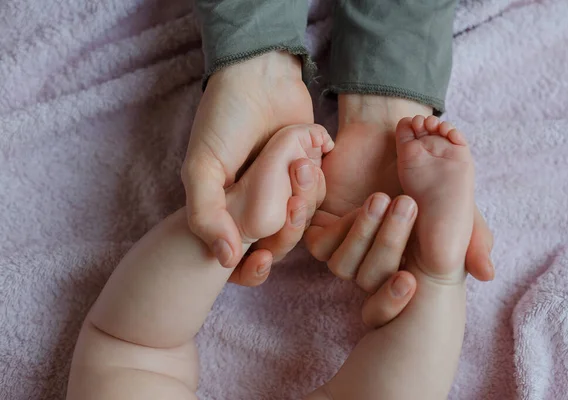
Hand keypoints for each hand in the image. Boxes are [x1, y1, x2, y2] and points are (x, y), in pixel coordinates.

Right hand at [181, 51, 313, 280]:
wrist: (257, 74)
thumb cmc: (223, 120)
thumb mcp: (201, 168)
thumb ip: (205, 215)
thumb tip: (225, 261)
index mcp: (229, 207)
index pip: (243, 256)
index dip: (253, 269)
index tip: (263, 259)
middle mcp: (258, 201)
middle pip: (281, 239)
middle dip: (290, 226)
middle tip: (290, 199)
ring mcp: (284, 183)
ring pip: (305, 216)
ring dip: (308, 196)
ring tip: (300, 164)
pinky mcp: (309, 165)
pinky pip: (323, 189)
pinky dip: (320, 177)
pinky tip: (313, 152)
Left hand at [307, 94, 494, 285]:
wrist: (395, 140)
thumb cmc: (425, 179)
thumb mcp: (457, 208)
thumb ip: (473, 239)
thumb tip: (486, 274)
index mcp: (399, 271)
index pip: (388, 307)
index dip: (394, 301)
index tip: (411, 281)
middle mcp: (368, 266)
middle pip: (368, 280)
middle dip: (388, 247)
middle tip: (405, 206)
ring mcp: (342, 248)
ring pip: (342, 265)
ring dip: (362, 235)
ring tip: (380, 198)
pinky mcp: (319, 228)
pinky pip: (316, 242)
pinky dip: (334, 224)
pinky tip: (354, 200)